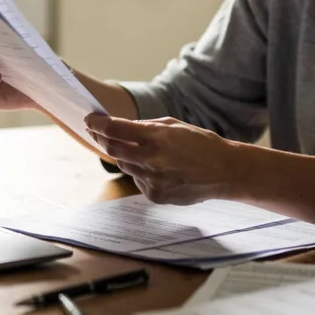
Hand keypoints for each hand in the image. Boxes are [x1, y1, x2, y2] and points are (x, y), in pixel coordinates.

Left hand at [83, 114, 248, 204]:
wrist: (224, 172)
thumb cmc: (201, 144)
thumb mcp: (174, 126)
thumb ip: (146, 127)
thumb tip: (122, 128)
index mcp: (157, 138)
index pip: (115, 129)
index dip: (98, 123)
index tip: (90, 119)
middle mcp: (152, 161)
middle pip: (112, 149)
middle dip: (101, 138)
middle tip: (95, 131)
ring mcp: (153, 181)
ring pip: (124, 165)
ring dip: (121, 154)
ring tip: (129, 147)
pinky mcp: (155, 195)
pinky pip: (137, 180)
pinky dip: (139, 171)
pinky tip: (154, 166)